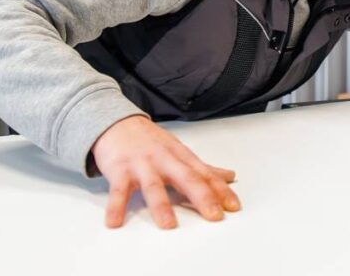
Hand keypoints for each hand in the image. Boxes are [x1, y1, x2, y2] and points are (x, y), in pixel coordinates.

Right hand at [91, 115, 240, 228]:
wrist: (117, 123)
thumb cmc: (152, 141)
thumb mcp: (180, 152)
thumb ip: (203, 168)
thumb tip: (230, 176)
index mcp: (182, 157)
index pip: (205, 175)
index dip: (221, 190)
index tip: (234, 206)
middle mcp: (164, 160)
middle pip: (186, 178)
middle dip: (202, 197)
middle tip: (214, 215)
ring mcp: (141, 165)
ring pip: (153, 185)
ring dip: (161, 205)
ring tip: (169, 225)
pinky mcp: (119, 170)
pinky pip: (118, 190)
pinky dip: (116, 206)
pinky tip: (115, 222)